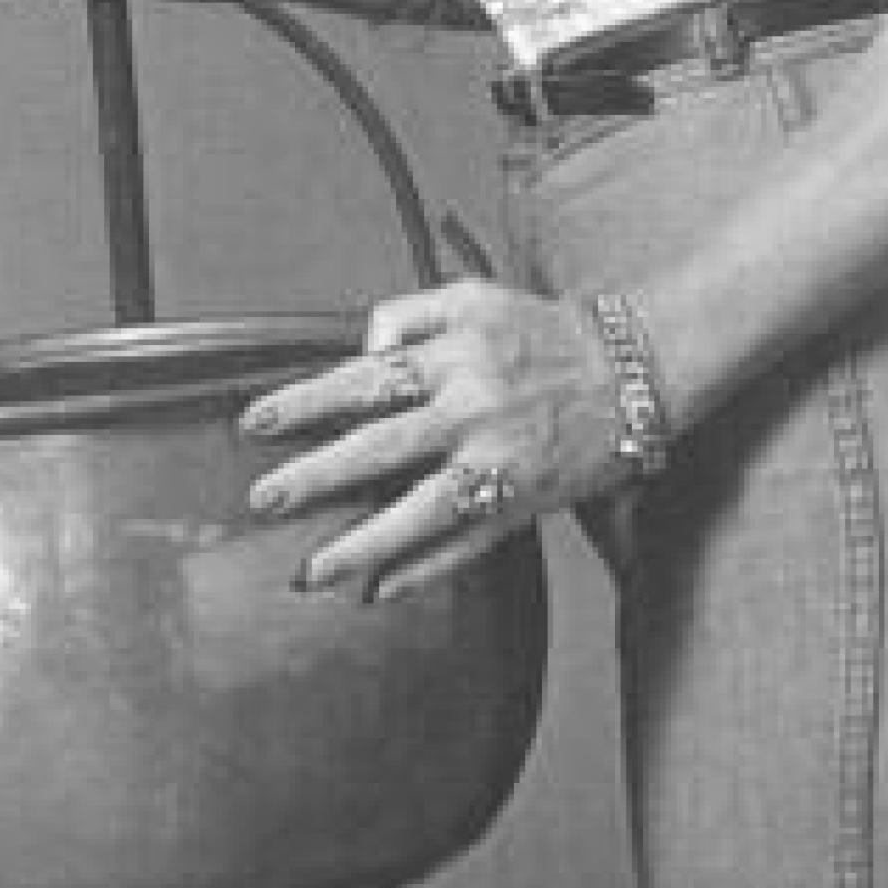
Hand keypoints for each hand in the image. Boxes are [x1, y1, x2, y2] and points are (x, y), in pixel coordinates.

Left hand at [238, 279, 627, 599]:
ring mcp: (495, 462)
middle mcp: (471, 408)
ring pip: (418, 510)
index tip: (256, 422)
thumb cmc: (545, 333)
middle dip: (315, 475)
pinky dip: (421, 571)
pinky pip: (464, 544)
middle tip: (264, 498)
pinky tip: (378, 590)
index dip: (304, 401)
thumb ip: (411, 312)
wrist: (631, 370)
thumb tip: (362, 346)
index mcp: (455, 355)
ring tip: (311, 571)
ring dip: (360, 545)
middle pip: (380, 445)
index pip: (364, 378)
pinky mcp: (520, 503)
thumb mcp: (475, 296)